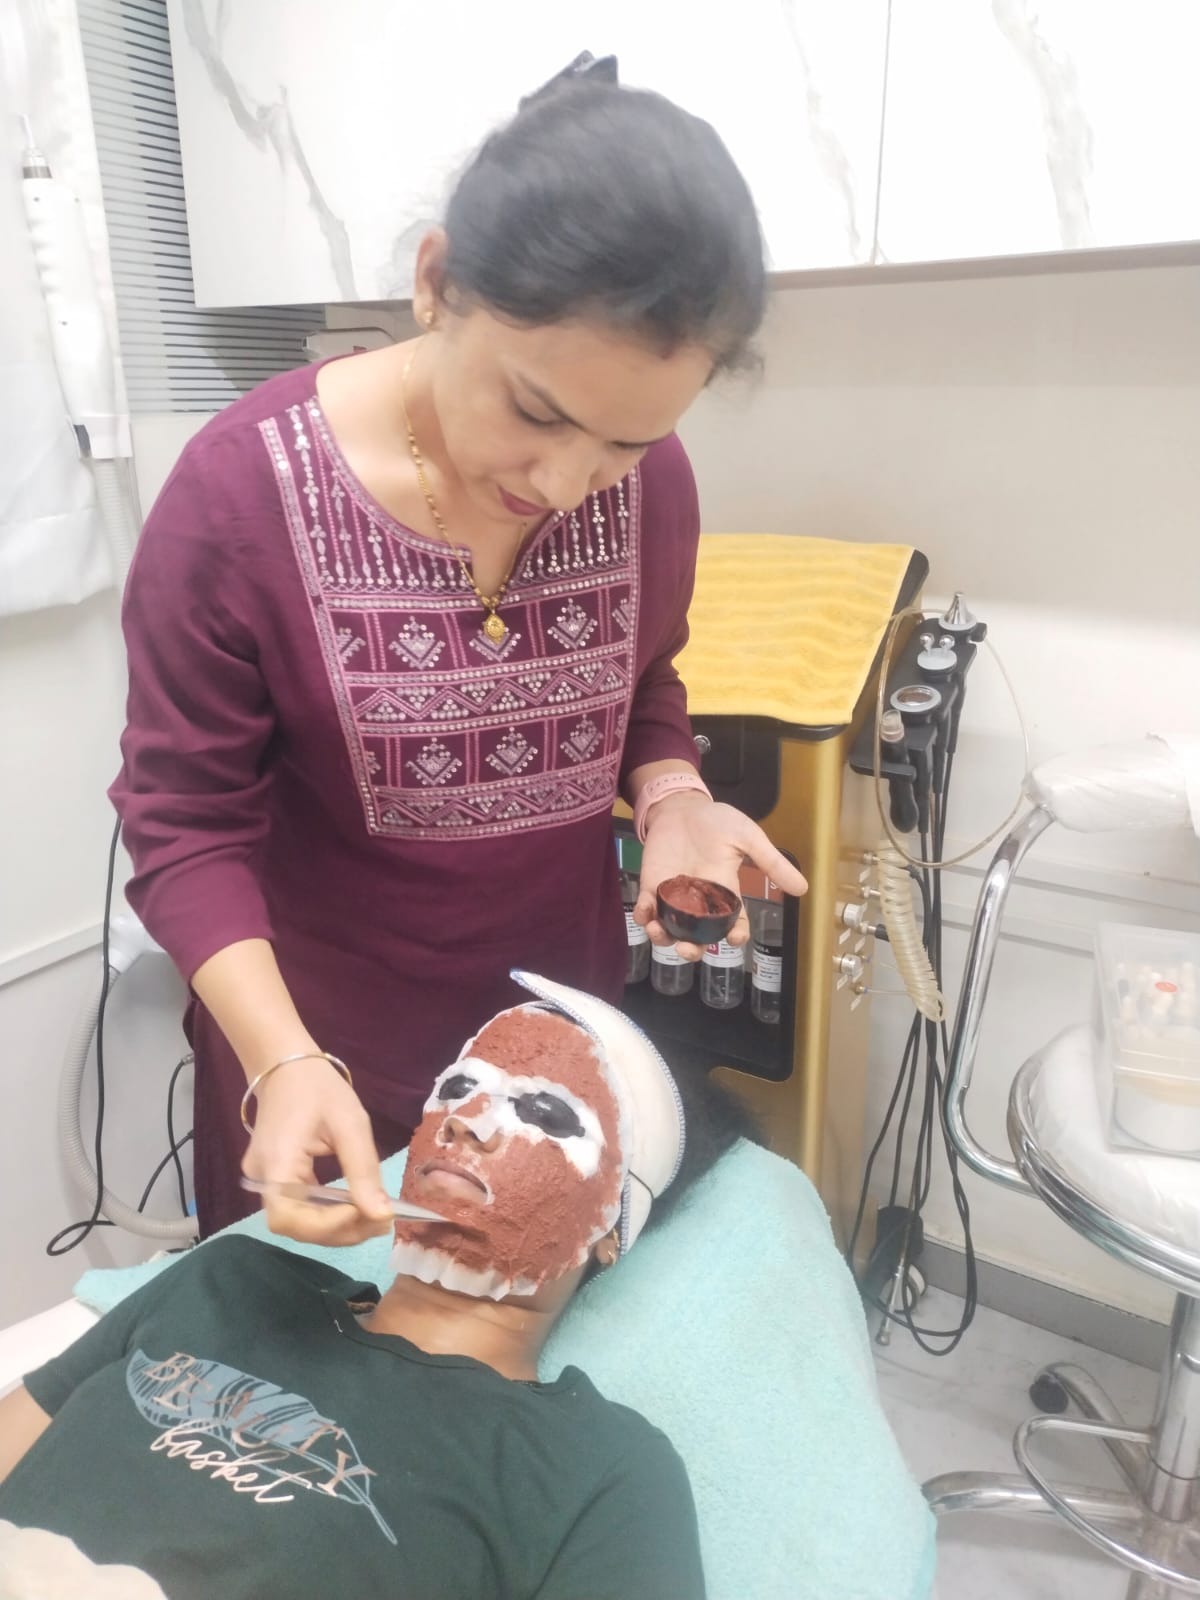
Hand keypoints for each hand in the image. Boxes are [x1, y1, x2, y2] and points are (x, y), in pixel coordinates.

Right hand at [241, 1060, 394, 1245]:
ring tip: (375, 1217)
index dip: (326, 1226)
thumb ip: (363, 1171)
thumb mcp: (350, 1123)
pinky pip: (300, 1207)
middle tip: (382, 1222)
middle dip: (340, 1230)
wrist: (287, 1064)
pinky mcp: (275, 1179)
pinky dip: (328, 1214)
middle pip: (294, 1225)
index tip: (367, 1215)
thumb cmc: (319, 1088)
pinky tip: (356, 1207)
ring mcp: (264, 1180)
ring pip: (298, 1221)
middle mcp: (261, 1177)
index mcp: (274, 1161)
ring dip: (337, 1227)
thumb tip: (382, 1216)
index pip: (288, 1217)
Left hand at [634, 793, 807, 960]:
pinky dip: (644, 915)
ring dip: (664, 937)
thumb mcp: (748, 836)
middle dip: (692, 948)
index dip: (735, 935)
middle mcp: (699, 899)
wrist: (682, 805)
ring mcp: (674, 895)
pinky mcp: (652, 885)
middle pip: (697, 935)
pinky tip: (644, 913)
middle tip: (688, 949)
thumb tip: (802, 888)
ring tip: (660, 933)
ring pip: (670, 928)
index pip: (733, 921)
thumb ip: (770, 862)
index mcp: (725, 890)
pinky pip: (647, 908)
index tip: (733, 939)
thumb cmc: (716, 820)